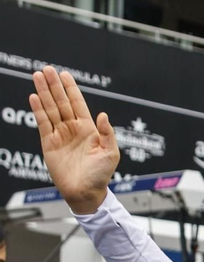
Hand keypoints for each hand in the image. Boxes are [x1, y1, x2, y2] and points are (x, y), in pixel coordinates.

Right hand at [29, 67, 119, 213]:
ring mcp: (60, 135)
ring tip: (37, 76)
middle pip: (61, 102)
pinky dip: (38, 110)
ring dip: (44, 93)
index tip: (64, 75)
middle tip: (46, 69)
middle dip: (54, 86)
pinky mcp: (49, 143)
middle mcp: (73, 129)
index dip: (71, 89)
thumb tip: (103, 115)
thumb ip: (108, 134)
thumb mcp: (111, 154)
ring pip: (50, 109)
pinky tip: (34, 97)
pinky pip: (42, 123)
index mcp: (89, 129)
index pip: (78, 104)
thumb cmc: (101, 175)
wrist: (86, 193)